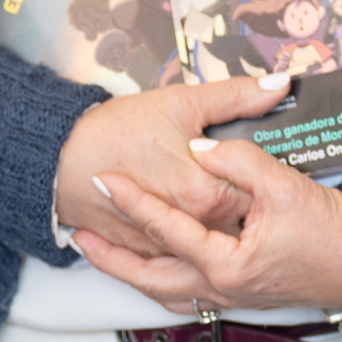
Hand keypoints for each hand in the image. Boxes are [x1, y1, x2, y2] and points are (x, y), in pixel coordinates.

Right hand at [54, 76, 290, 255]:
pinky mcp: (148, 254)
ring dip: (218, 227)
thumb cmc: (117, 131)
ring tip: (212, 203)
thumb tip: (280, 84)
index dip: (259, 178)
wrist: (60, 159)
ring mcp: (170, 246)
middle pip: (238, 222)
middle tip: (238, 184)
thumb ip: (237, 96)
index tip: (259, 167)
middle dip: (243, 204)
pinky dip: (188, 244)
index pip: (257, 193)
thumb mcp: (181, 104)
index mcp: (206, 193)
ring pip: (210, 242)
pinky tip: (190, 224)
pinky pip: (180, 257)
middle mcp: (192, 228)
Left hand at [75, 136, 341, 313]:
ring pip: (164, 292)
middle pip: (150, 277)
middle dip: (112, 257)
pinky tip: (151, 270)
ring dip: (131, 273)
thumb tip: (203, 149)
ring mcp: (229, 295)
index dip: (133, 201)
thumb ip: (238, 161)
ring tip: (102, 254)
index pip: (167, 229)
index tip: (106, 180)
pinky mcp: (239, 294)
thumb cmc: (331, 233)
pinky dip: (160, 283)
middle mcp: (222, 287)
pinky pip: (185, 295)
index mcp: (228, 264)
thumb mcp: (285, 186)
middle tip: (80, 235)